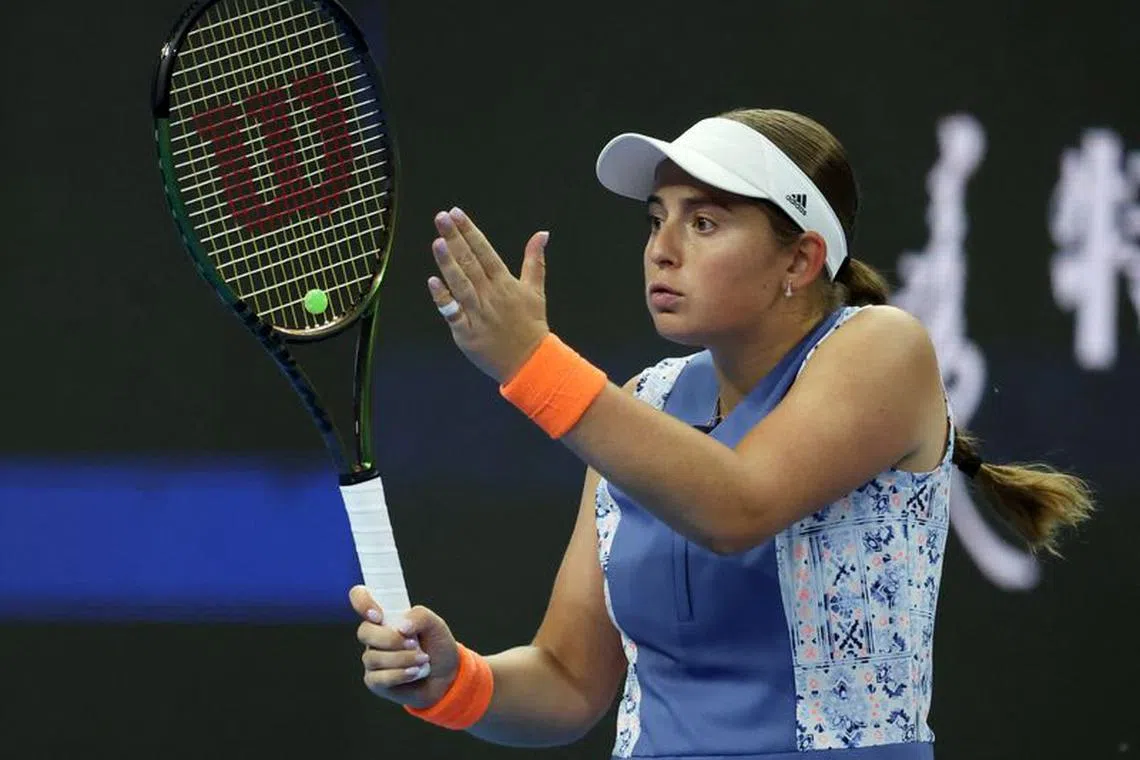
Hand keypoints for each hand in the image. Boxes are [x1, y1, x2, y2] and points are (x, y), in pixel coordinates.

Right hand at [349, 586, 460, 709]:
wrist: (446, 675)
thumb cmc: (436, 645)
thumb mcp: (436, 625)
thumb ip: (420, 617)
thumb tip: (401, 627)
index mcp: (385, 616)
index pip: (360, 597)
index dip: (362, 602)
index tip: (378, 616)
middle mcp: (375, 636)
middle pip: (364, 632)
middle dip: (390, 639)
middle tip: (413, 644)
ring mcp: (373, 658)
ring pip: (373, 657)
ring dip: (401, 659)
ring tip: (422, 659)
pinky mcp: (375, 681)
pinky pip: (378, 678)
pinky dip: (399, 675)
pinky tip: (414, 673)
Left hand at [427, 207, 550, 382]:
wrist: (530, 362)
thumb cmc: (531, 325)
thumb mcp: (535, 290)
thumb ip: (534, 260)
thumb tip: (542, 233)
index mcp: (505, 283)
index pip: (485, 251)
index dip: (470, 231)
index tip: (456, 213)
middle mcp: (491, 295)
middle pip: (470, 262)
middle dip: (455, 238)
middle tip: (441, 217)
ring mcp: (478, 313)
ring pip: (461, 284)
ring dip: (449, 263)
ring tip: (437, 242)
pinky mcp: (467, 332)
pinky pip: (453, 313)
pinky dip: (443, 298)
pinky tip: (433, 282)